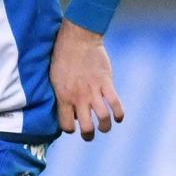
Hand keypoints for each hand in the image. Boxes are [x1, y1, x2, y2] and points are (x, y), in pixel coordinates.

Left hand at [51, 19, 123, 140]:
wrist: (77, 39)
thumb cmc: (62, 58)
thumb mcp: (55, 79)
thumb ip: (62, 96)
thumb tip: (72, 111)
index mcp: (64, 97)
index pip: (67, 125)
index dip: (70, 129)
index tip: (74, 127)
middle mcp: (79, 98)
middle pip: (87, 127)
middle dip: (89, 135)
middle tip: (90, 134)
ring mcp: (93, 91)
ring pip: (103, 118)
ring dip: (105, 127)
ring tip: (104, 126)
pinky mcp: (106, 83)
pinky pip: (116, 103)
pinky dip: (119, 113)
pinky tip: (119, 117)